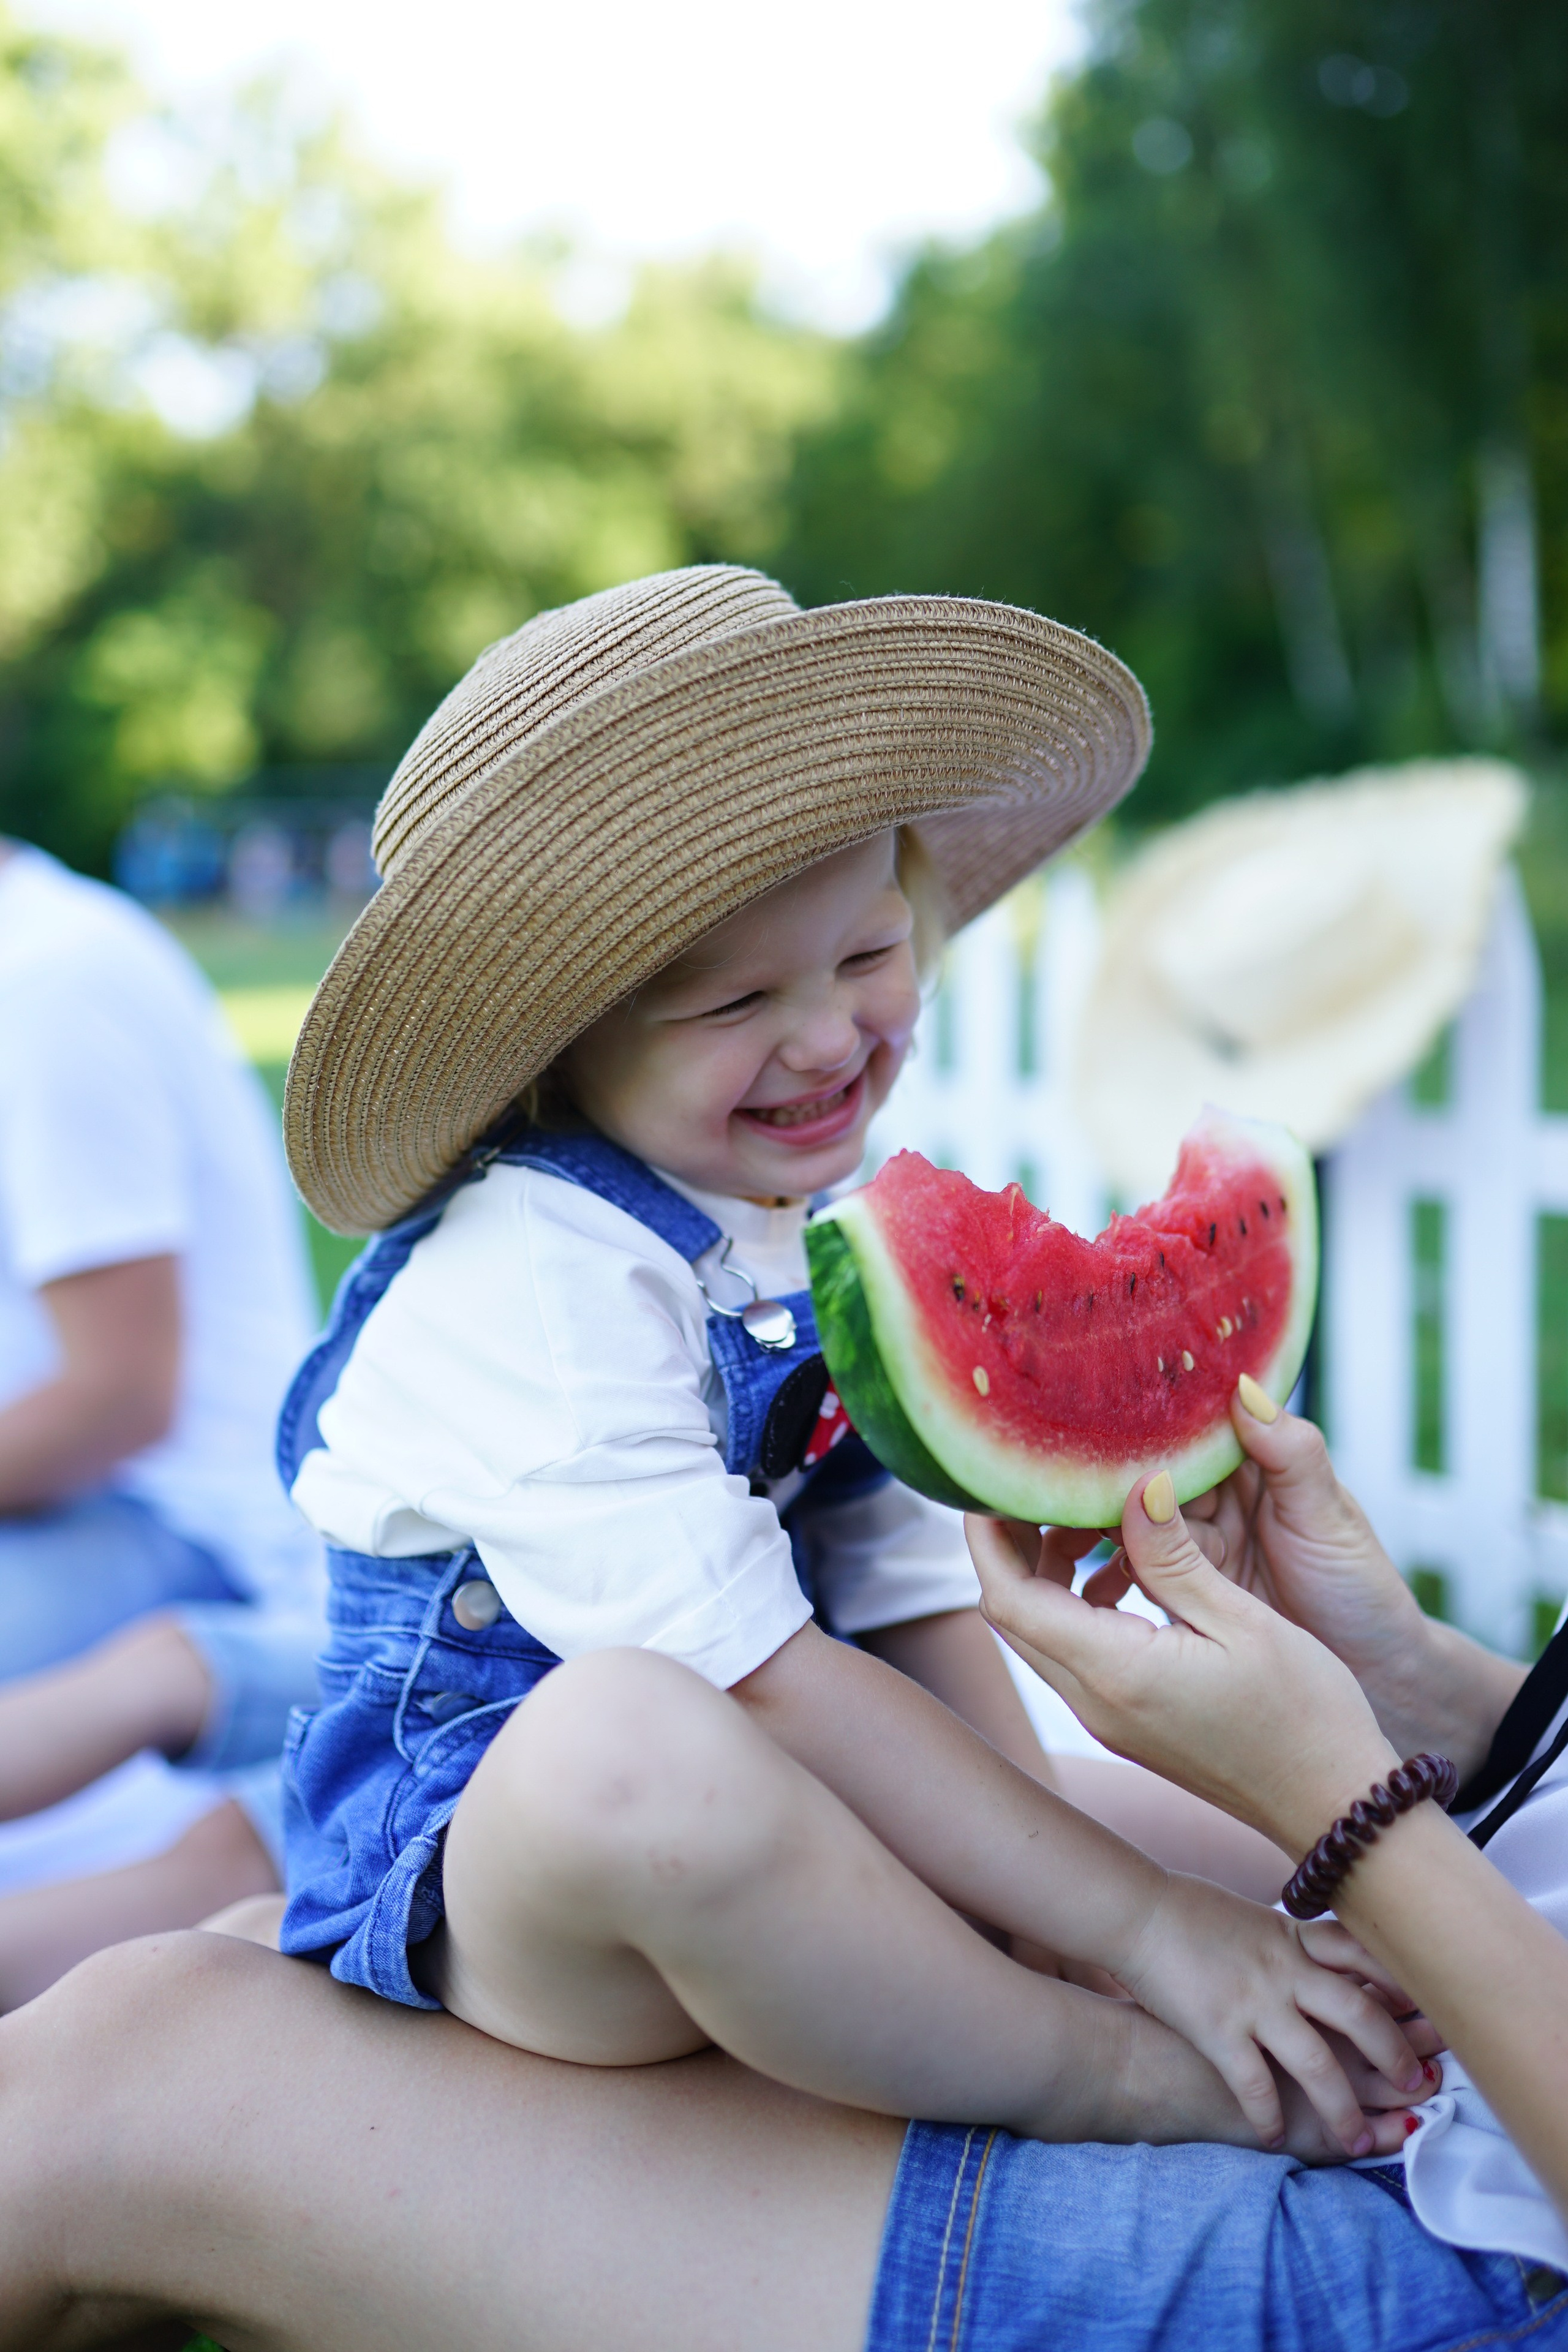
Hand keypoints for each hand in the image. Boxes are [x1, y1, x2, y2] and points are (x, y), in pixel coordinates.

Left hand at [968, 1474, 1398, 1853]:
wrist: (1335, 1806)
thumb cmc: (1305, 1714)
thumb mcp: (1243, 1620)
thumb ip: (1175, 1556)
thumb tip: (1134, 1486)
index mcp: (1115, 1673)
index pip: (1008, 1598)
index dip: (988, 1535)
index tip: (995, 1479)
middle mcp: (1094, 1703)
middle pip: (1011, 1615)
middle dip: (1010, 1545)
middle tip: (1041, 1484)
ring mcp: (1107, 1720)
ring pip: (1040, 1635)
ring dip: (1046, 1575)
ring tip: (1089, 1522)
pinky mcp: (1127, 1725)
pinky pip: (1074, 1656)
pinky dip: (1078, 1608)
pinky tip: (1125, 1575)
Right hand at [1105, 1867, 1436, 2155]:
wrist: (1135, 1911)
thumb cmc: (1191, 1913)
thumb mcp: (1256, 1919)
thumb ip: (1295, 1942)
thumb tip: (1330, 1957)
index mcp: (1295, 1937)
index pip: (1368, 1961)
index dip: (1405, 1992)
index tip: (1433, 2017)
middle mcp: (1284, 1969)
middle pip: (1361, 2016)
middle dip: (1395, 2057)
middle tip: (1418, 2086)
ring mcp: (1254, 2001)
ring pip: (1320, 2065)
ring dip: (1345, 2109)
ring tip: (1360, 2139)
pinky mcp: (1219, 2029)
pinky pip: (1256, 2087)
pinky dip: (1270, 2120)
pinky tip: (1274, 2140)